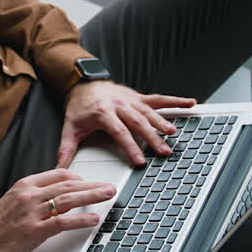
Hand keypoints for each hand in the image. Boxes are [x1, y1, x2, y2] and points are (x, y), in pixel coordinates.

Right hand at [0, 169, 115, 251]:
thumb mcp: (13, 199)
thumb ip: (34, 193)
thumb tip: (56, 192)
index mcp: (26, 185)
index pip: (58, 174)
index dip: (79, 178)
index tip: (90, 182)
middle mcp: (30, 195)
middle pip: (68, 185)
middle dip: (92, 185)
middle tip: (109, 186)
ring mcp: (32, 213)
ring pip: (68, 199)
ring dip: (92, 197)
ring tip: (107, 196)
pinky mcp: (34, 230)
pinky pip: (62, 222)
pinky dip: (80, 219)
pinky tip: (93, 219)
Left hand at [57, 80, 195, 167]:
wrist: (83, 84)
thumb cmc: (79, 107)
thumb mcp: (70, 127)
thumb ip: (66, 148)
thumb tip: (60, 168)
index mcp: (103, 113)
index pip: (119, 132)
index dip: (130, 147)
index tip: (139, 161)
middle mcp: (119, 104)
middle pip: (138, 123)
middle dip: (152, 138)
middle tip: (164, 152)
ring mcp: (131, 99)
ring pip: (150, 112)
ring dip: (163, 123)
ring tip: (173, 134)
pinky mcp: (139, 97)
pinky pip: (159, 99)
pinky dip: (176, 100)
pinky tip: (191, 103)